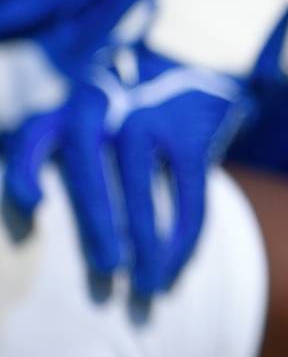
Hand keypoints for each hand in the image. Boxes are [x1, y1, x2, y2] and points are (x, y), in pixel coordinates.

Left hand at [4, 6, 287, 294]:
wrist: (192, 71)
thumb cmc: (123, 117)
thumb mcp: (82, 123)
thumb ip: (48, 155)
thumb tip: (27, 219)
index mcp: (67, 110)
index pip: (35, 134)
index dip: (28, 168)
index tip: (33, 204)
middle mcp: (105, 108)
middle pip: (90, 167)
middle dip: (97, 221)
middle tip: (105, 268)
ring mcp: (151, 117)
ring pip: (141, 184)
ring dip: (145, 238)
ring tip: (145, 284)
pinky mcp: (192, 134)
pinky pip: (189, 190)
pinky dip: (184, 232)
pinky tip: (178, 264)